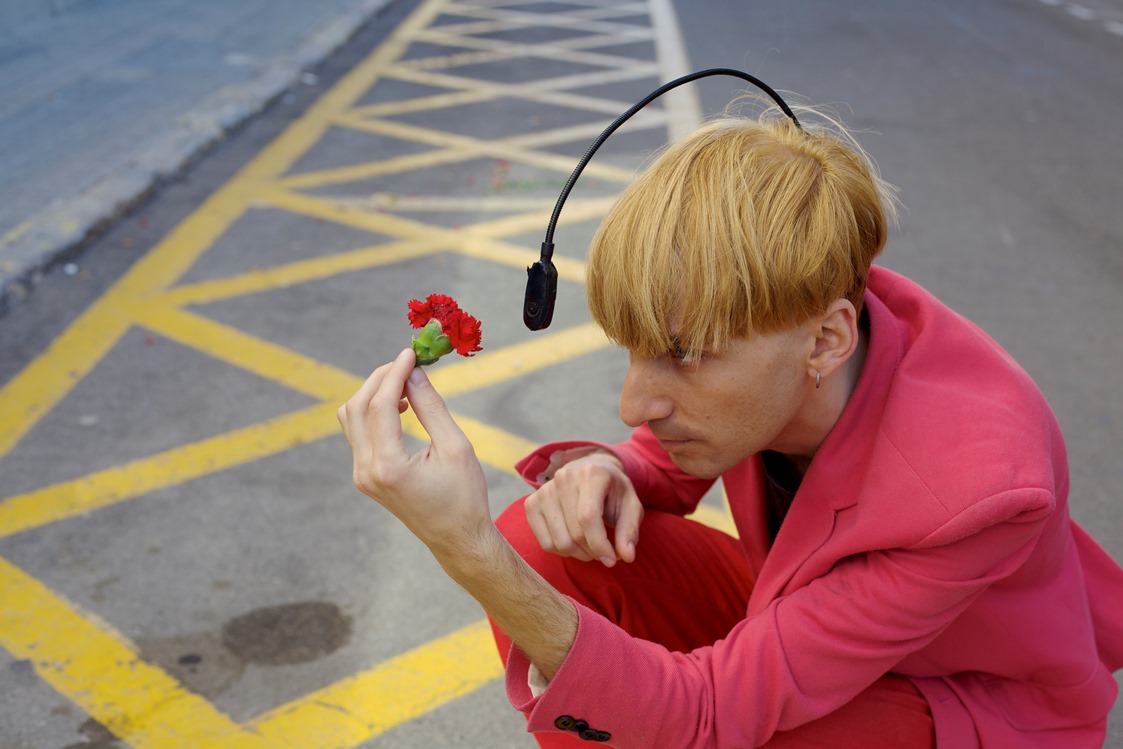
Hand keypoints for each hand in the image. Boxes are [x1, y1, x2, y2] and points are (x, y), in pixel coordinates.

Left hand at [337, 348, 489, 550]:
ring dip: (372, 393)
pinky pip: (358, 433)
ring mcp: (361, 476)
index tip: (411, 353)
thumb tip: (414, 373)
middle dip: (380, 378)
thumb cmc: (465, 496)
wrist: (457, 539)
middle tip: (407, 363)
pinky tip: (398, 405)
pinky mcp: (364, 477)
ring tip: (404, 383)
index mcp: (389, 467)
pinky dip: (372, 411)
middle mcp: (366, 471)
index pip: (380, 405)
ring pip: (351, 419)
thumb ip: (431, 407)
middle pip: (356, 407)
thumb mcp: (456, 447)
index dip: (395, 373)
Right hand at [524, 451, 642, 566]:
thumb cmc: (612, 492)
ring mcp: (544, 491)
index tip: (611, 560)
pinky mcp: (532, 504)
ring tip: (591, 547)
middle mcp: (563, 478)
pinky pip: (545, 543)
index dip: (600, 544)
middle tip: (604, 552)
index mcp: (591, 474)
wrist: (590, 472)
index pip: (588, 517)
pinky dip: (561, 552)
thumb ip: (629, 531)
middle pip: (574, 533)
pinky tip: (574, 543)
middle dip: (592, 551)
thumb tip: (627, 556)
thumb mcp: (631, 506)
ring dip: (578, 554)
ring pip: (558, 542)